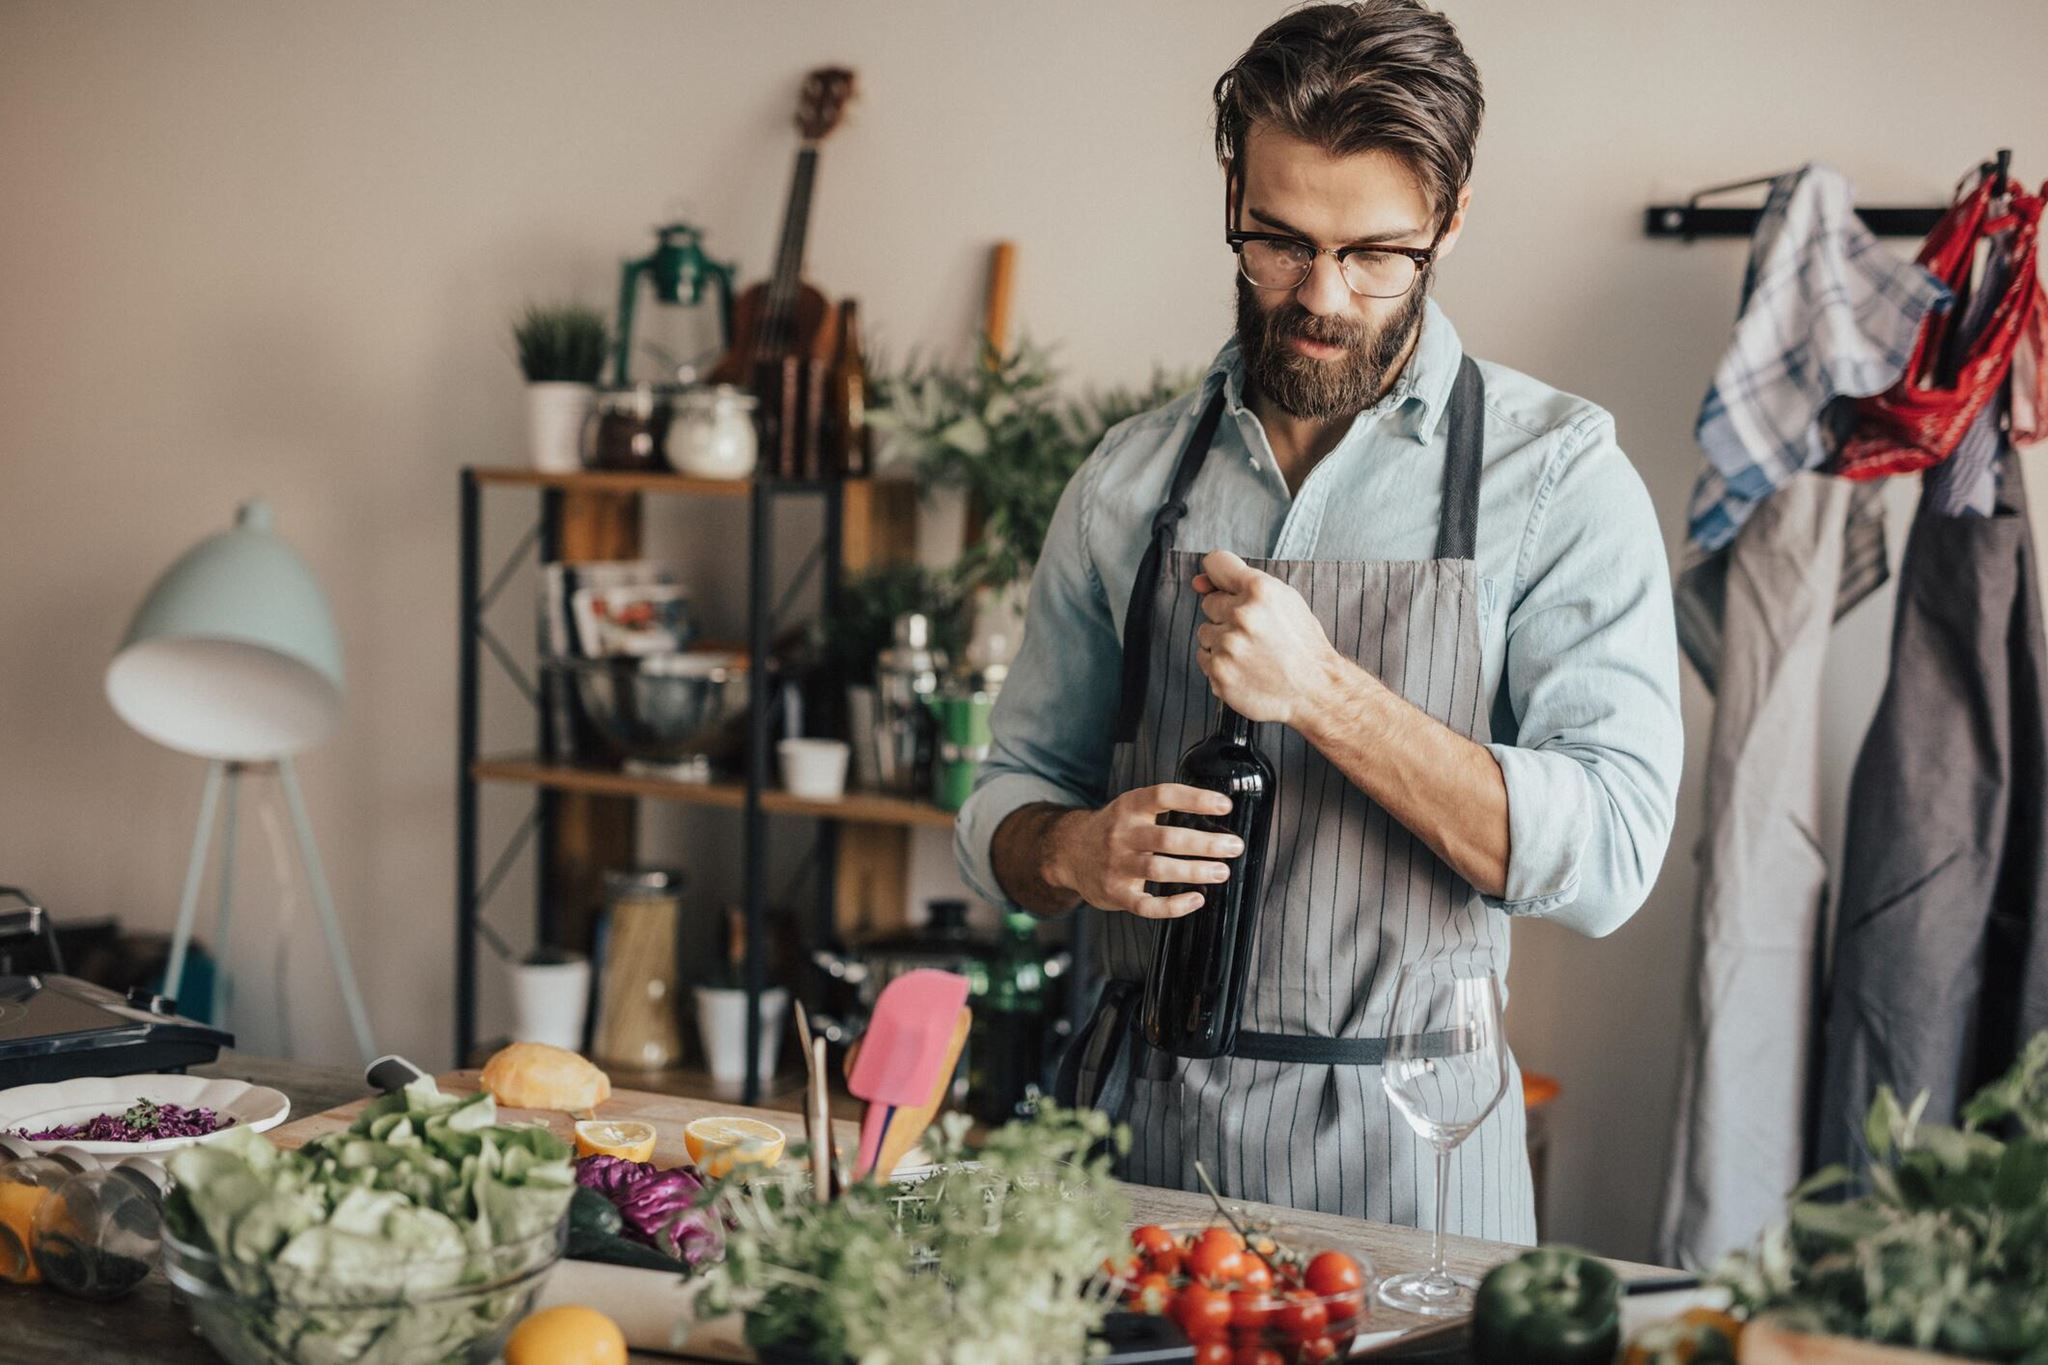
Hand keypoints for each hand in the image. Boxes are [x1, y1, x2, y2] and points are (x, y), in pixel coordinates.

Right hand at [1047, 784, 1245, 918]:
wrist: (1067, 852)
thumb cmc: (1111, 829)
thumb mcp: (1130, 807)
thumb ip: (1162, 807)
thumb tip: (1213, 808)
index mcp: (1129, 808)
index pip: (1164, 796)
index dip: (1196, 799)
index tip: (1224, 805)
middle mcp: (1122, 834)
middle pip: (1166, 838)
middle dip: (1205, 843)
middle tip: (1234, 846)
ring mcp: (1117, 865)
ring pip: (1159, 870)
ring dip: (1195, 871)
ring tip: (1222, 871)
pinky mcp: (1116, 894)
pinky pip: (1147, 905)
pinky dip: (1174, 906)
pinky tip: (1196, 899)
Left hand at [1192, 549, 1341, 725]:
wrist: (1315, 689)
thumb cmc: (1300, 643)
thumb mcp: (1284, 601)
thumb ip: (1242, 584)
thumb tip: (1197, 583)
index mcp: (1261, 590)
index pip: (1216, 563)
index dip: (1217, 577)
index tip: (1222, 587)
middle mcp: (1242, 615)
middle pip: (1209, 602)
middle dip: (1226, 615)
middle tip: (1255, 632)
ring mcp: (1229, 646)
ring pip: (1205, 632)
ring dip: (1222, 640)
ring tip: (1252, 652)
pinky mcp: (1220, 672)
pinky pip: (1204, 657)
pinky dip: (1220, 662)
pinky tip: (1245, 668)